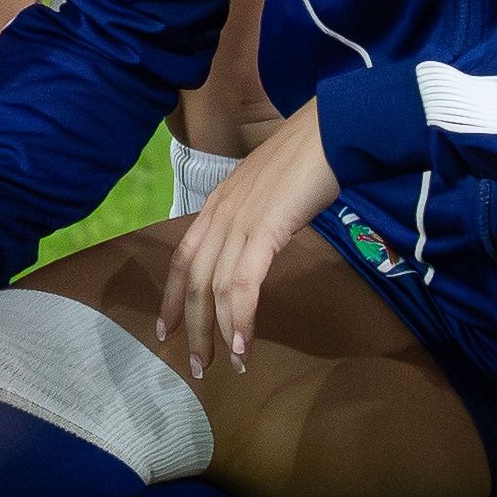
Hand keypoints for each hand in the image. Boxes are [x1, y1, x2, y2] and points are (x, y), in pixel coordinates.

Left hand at [156, 104, 341, 380]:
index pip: (181, 258)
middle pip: (192, 281)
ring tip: (225, 364)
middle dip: (191, 327)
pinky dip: (240, 318)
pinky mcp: (264, 230)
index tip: (165, 330)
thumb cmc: (309, 158)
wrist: (331, 131)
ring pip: (214, 289)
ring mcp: (239, 221)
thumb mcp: (269, 190)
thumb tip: (258, 247)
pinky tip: (243, 345)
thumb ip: (256, 217)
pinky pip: (243, 284)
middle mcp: (219, 214)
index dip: (170, 297)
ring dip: (217, 332)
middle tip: (195, 365)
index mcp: (217, 204)